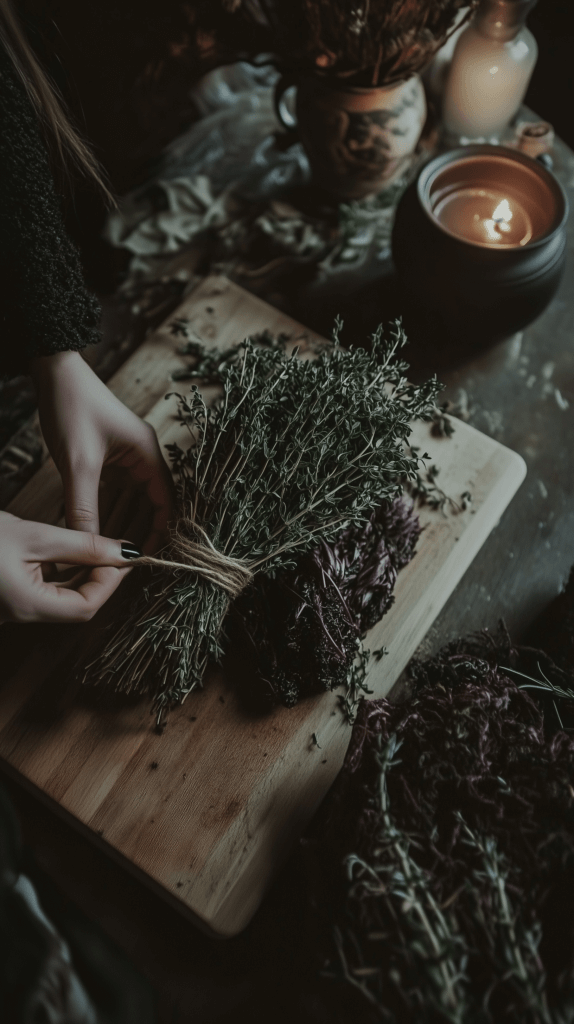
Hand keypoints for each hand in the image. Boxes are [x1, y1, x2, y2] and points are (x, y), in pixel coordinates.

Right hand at [0, 512, 141, 623]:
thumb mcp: (34, 535)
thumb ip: (82, 546)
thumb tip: (123, 553)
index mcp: (27, 606)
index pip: (86, 607)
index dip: (110, 583)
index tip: (124, 556)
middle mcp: (20, 614)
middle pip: (76, 605)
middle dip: (100, 578)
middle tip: (116, 549)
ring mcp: (14, 608)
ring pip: (62, 598)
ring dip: (83, 574)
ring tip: (96, 546)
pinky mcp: (10, 596)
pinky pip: (45, 590)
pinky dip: (62, 572)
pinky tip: (69, 550)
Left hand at [30, 351, 172, 551]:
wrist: (51, 371)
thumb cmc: (71, 406)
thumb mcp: (78, 463)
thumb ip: (85, 508)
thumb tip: (91, 547)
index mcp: (147, 453)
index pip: (165, 502)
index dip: (160, 532)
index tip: (145, 559)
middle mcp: (141, 457)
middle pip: (149, 505)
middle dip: (138, 532)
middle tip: (124, 564)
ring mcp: (124, 458)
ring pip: (128, 501)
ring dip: (118, 524)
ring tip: (107, 554)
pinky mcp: (106, 458)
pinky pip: (110, 492)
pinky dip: (103, 511)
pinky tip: (91, 531)